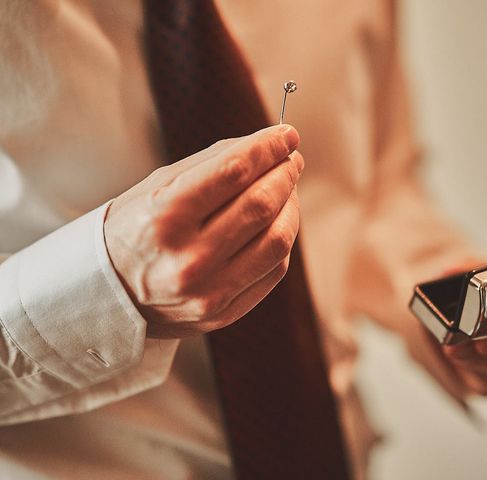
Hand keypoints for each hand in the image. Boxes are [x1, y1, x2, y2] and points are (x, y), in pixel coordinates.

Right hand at [104, 125, 302, 338]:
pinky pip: (274, 269)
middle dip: (284, 174)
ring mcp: (209, 292)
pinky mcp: (225, 313)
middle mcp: (188, 259)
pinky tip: (274, 223)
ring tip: (286, 190)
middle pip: (261, 205)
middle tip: (290, 159)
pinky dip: (282, 238)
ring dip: (291, 207)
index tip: (286, 135)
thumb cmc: (136, 229)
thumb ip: (212, 164)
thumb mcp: (158, 187)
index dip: (267, 147)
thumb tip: (267, 146)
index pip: (233, 171)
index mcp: (164, 217)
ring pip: (278, 241)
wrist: (110, 294)